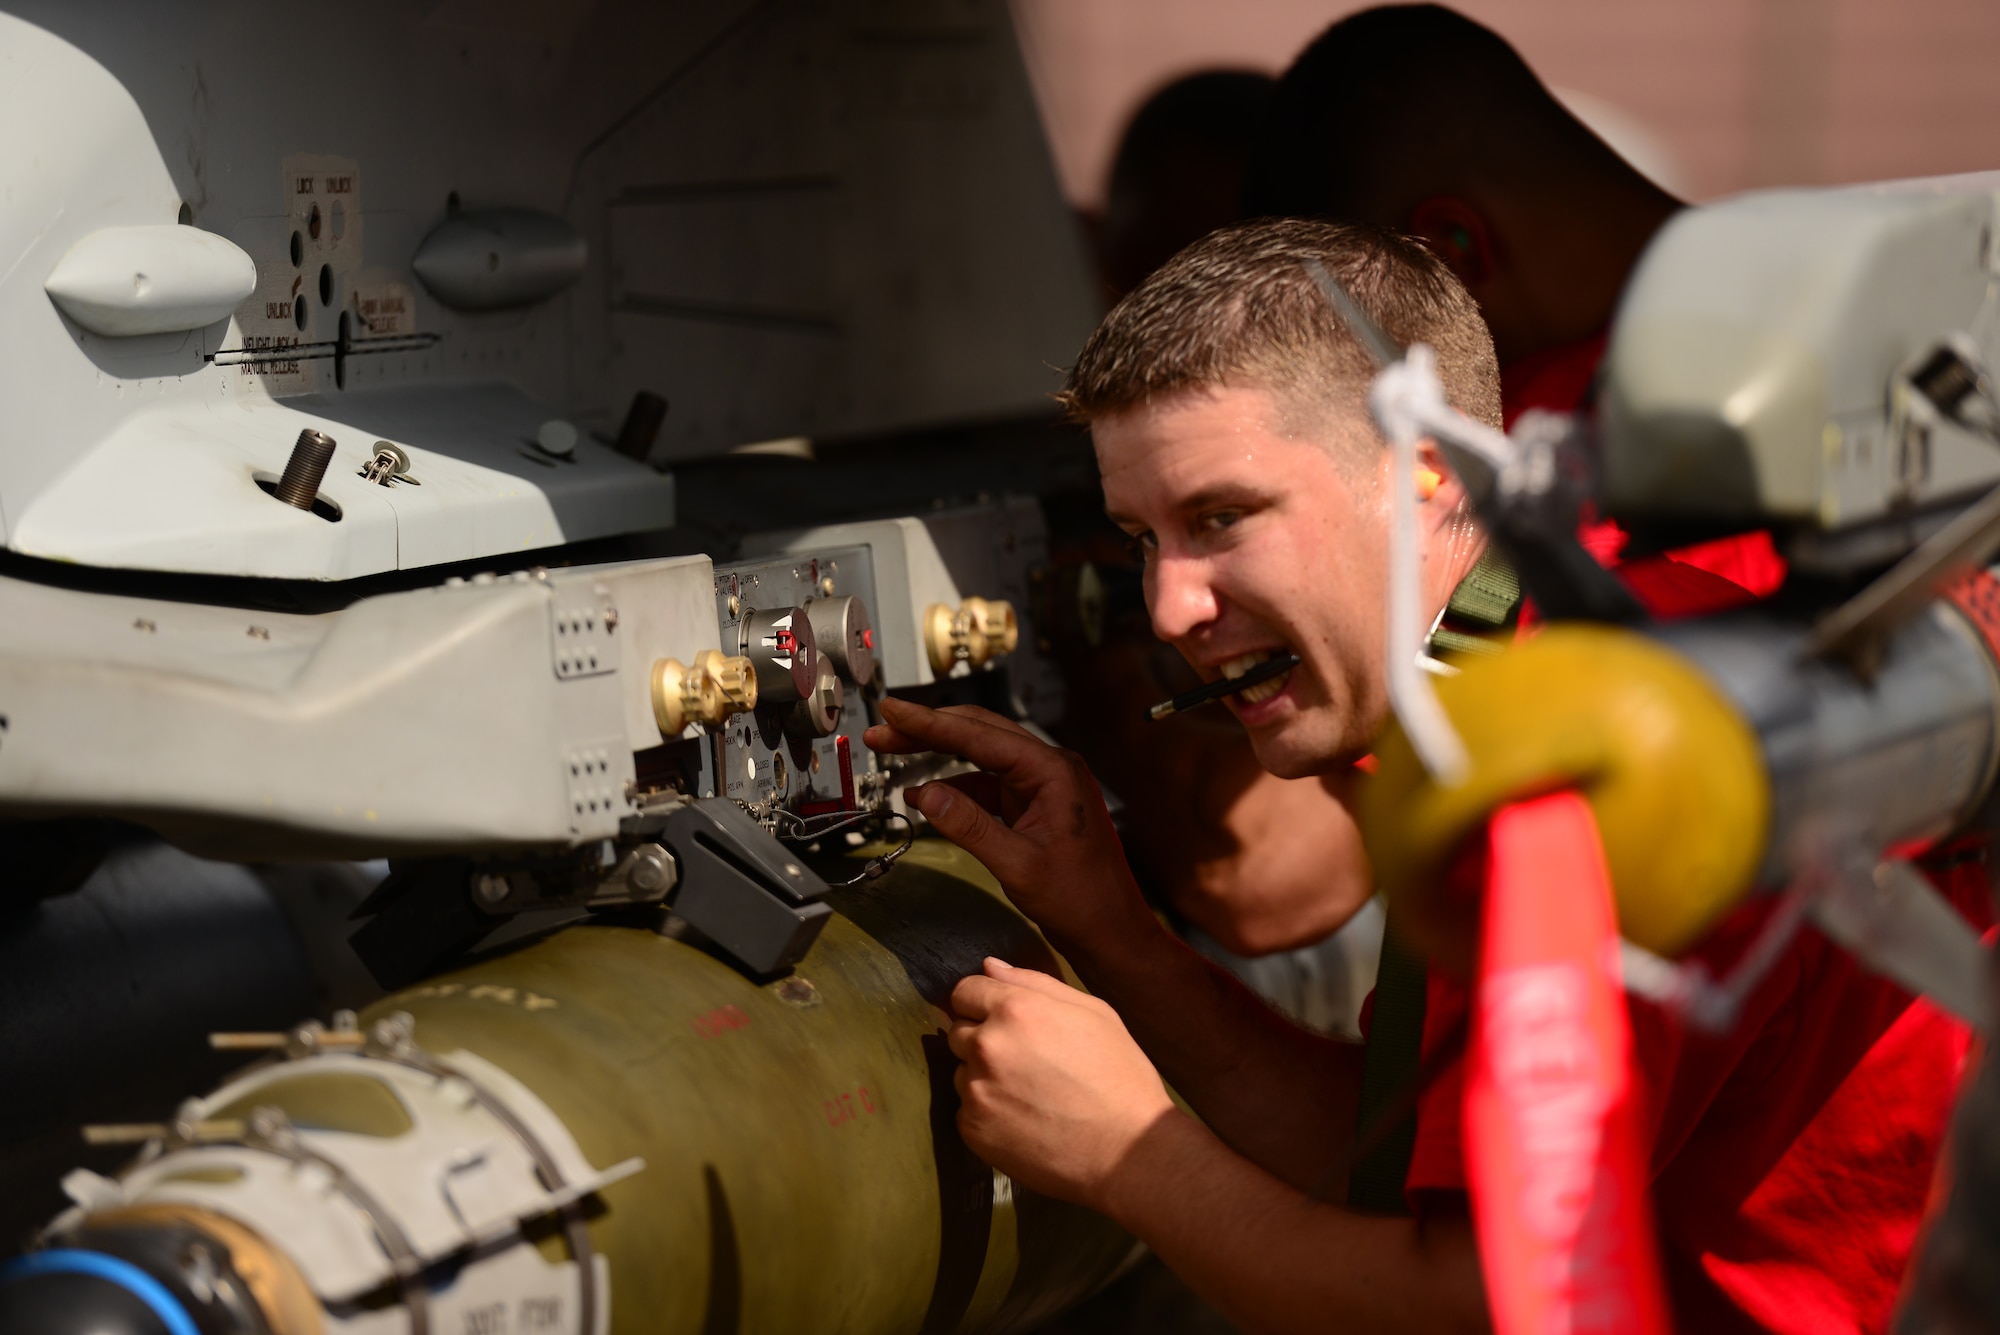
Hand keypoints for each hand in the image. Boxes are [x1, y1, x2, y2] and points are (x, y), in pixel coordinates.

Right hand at [864, 698, 1150, 951]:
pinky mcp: (1035, 806)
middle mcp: (1050, 768)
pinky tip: (926, 795)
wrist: (1112, 933)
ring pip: (981, 758)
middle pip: (979, 734)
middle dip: (928, 731)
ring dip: (938, 757)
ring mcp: (1043, 786)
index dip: (929, 722)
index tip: (892, 710)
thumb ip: (969, 826)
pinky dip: (956, 787)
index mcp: (1053, 771)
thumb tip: (923, 794)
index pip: (980, 735)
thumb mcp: (1017, 865)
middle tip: (883, 732)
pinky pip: (988, 785)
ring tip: (894, 755)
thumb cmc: (1081, 901)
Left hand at [949, 958, 1177, 1207]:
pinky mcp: (972, 1130)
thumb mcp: (1093, 1013)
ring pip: (963, 1072)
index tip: (1004, 1020)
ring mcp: (975, 1090)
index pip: (964, 991)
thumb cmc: (1119, 1076)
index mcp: (1015, 1009)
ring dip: (984, 1077)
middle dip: (983, 1039)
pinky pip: (967, 1110)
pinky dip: (988, 1113)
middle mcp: (986, 1046)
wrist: (1126, 1151)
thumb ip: (1035, 983)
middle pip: (959, 1031)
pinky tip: (1024, 1121)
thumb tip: (990, 966)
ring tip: (1030, 1095)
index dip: (983, 1003)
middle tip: (1026, 1061)